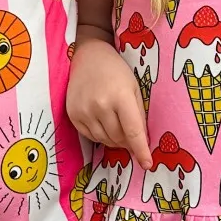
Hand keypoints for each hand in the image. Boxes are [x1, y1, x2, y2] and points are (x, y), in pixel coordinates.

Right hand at [67, 39, 151, 168]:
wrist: (88, 56)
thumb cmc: (117, 71)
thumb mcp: (135, 88)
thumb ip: (138, 115)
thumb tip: (140, 142)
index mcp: (121, 96)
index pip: (133, 131)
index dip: (141, 150)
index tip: (147, 164)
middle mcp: (100, 105)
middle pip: (118, 138)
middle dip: (128, 142)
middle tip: (131, 136)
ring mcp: (84, 110)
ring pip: (104, 140)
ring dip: (114, 140)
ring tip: (117, 127)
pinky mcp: (72, 114)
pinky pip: (90, 135)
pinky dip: (100, 135)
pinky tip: (103, 123)